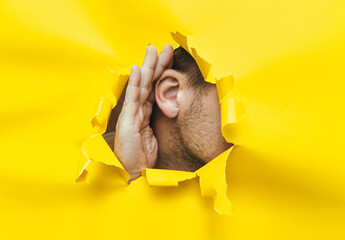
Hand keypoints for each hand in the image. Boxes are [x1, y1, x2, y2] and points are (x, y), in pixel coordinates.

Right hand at [114, 44, 173, 180]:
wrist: (132, 172)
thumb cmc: (142, 156)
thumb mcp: (156, 135)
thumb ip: (160, 120)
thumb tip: (172, 107)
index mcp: (145, 112)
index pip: (154, 88)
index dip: (162, 73)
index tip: (171, 58)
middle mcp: (137, 110)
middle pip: (148, 82)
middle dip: (156, 64)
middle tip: (165, 47)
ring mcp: (131, 113)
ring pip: (140, 86)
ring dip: (147, 68)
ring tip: (152, 51)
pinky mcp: (128, 120)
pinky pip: (132, 99)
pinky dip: (134, 84)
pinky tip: (137, 70)